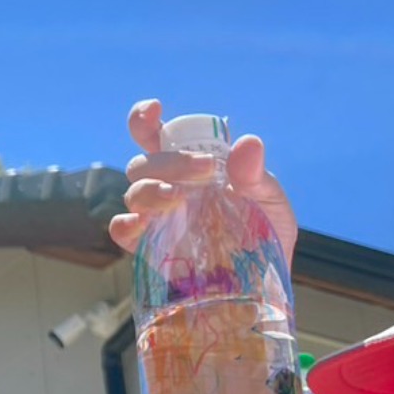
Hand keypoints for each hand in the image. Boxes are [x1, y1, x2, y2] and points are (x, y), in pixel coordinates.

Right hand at [108, 99, 297, 267]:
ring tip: (177, 198)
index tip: (154, 110)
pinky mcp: (148, 250)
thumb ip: (257, 176)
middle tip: (204, 169)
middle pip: (144, 163)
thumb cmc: (264, 234)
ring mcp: (155, 218)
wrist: (261, 283)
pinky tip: (144, 223)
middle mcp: (166, 187)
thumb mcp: (271, 202)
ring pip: (133, 192)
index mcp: (189, 167)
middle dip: (168, 161)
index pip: (156, 135)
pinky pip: (122, 231)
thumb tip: (248, 143)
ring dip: (150, 189)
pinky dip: (126, 224)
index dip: (144, 118)